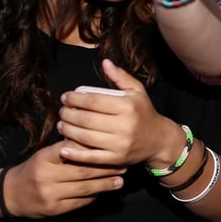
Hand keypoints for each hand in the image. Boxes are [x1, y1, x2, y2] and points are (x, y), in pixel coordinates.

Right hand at [3, 141, 125, 216]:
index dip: (92, 150)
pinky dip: (93, 196)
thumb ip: (66, 150)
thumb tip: (94, 143)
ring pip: (84, 188)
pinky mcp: (54, 209)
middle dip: (105, 168)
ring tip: (120, 181)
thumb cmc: (35, 169)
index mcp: (44, 158)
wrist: (12, 194)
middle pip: (82, 171)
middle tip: (123, 166)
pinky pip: (80, 202)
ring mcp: (50, 194)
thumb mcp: (45, 155)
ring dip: (105, 184)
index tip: (110, 148)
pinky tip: (104, 191)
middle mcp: (46, 176)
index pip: (71, 151)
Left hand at [57, 58, 179, 167]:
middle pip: (86, 119)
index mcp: (128, 106)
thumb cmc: (144, 112)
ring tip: (62, 125)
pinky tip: (63, 148)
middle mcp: (125, 126)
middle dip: (68, 114)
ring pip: (86, 137)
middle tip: (61, 111)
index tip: (65, 97)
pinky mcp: (116, 159)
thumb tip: (104, 62)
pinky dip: (75, 154)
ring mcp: (120, 144)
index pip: (94, 100)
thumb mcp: (137, 91)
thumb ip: (120, 76)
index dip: (75, 98)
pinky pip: (91, 157)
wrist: (159, 140)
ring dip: (68, 131)